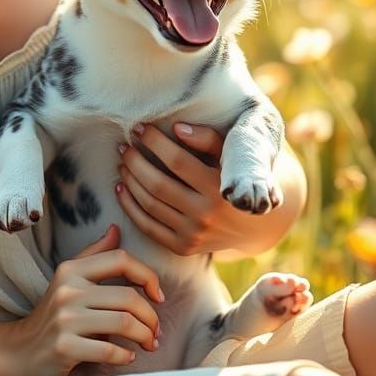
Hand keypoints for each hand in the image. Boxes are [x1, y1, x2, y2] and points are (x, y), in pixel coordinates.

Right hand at [5, 224, 163, 375]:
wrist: (22, 350)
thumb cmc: (55, 314)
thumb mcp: (70, 279)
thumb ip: (95, 255)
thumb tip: (116, 229)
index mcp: (71, 270)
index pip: (120, 259)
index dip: (148, 275)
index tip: (158, 296)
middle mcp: (67, 290)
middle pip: (128, 297)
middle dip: (151, 317)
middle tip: (155, 330)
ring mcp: (65, 319)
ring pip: (123, 323)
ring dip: (144, 337)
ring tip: (148, 344)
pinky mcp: (65, 347)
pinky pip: (109, 351)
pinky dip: (126, 356)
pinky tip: (128, 357)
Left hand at [115, 122, 296, 256]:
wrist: (254, 225)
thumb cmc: (237, 178)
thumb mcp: (231, 156)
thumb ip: (208, 139)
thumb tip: (177, 127)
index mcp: (220, 187)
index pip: (178, 161)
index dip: (155, 142)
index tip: (139, 128)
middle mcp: (207, 214)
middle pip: (158, 184)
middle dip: (135, 161)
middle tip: (124, 145)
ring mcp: (194, 234)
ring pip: (150, 204)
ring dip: (129, 180)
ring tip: (122, 162)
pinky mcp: (183, 248)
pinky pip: (148, 226)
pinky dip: (130, 206)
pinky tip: (121, 187)